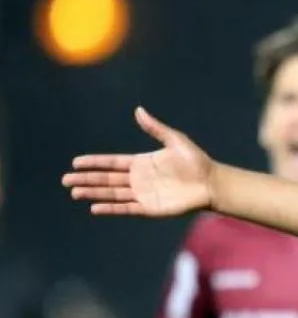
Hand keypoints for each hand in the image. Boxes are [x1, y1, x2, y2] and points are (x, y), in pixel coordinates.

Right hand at [63, 107, 212, 215]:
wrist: (211, 183)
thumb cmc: (196, 161)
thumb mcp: (175, 140)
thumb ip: (155, 128)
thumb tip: (138, 110)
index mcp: (142, 163)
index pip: (112, 163)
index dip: (94, 163)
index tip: (76, 162)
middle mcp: (139, 179)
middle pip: (107, 179)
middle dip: (87, 179)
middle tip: (66, 180)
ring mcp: (143, 194)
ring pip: (112, 194)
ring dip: (94, 193)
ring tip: (75, 192)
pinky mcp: (150, 208)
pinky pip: (126, 208)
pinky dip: (111, 208)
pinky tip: (95, 207)